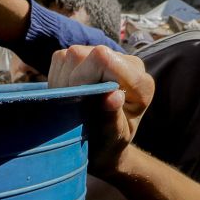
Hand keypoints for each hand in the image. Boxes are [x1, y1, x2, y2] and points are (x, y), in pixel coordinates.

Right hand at [48, 45, 154, 174]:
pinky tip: (69, 95)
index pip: (103, 59)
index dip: (81, 79)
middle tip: (75, 108)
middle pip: (80, 55)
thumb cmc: (110, 145)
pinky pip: (60, 58)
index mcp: (141, 83)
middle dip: (69, 83)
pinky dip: (58, 79)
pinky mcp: (89, 56)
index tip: (80, 104)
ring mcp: (108, 56)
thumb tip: (114, 96)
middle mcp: (128, 62)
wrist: (104, 145)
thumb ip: (113, 118)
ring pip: (68, 55)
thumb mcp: (114, 138)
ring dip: (62, 82)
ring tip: (73, 104)